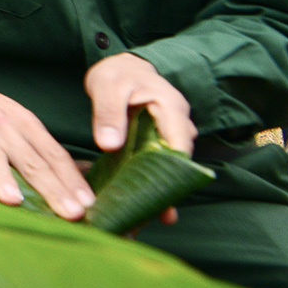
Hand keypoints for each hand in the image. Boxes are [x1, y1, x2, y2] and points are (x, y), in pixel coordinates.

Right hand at [0, 55, 92, 219]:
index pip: (54, 155)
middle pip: (30, 160)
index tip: (86, 204)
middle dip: (51, 188)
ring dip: (1, 177)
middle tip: (69, 213)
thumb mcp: (18, 121)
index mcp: (25, 123)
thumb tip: (76, 182)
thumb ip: (39, 149)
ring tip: (13, 200)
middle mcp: (2, 124)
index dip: (71, 180)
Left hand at [88, 52, 194, 226]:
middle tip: (150, 220)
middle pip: (177, 165)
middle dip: (165, 191)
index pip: (179, 149)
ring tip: (142, 220)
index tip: (157, 200)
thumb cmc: (117, 74)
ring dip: (157, 191)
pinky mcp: (158, 144)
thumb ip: (109, 113)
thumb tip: (109, 145)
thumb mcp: (108, 87)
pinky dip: (148, 183)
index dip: (171, 176)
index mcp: (172, 110)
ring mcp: (170, 136)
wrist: (122, 67)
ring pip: (168, 168)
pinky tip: (137, 206)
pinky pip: (157, 166)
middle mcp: (178, 126)